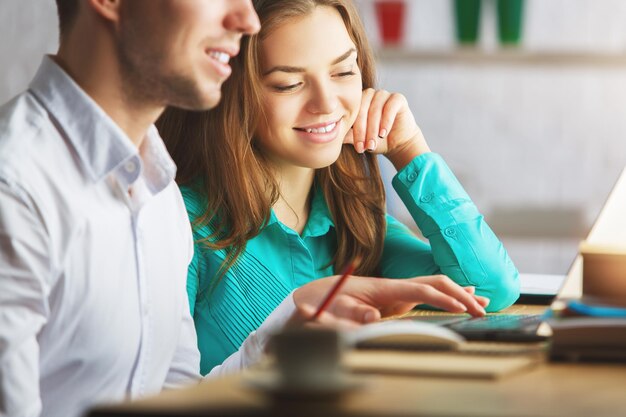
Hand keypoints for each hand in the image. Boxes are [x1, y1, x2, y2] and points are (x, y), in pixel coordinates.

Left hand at [293, 274, 488, 325]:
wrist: (316, 293)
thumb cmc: (325, 302)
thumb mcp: (333, 309)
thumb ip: (351, 313)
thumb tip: (372, 318)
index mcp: (383, 288)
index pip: (420, 289)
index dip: (443, 298)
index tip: (464, 309)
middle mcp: (394, 286)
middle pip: (433, 283)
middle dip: (459, 294)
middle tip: (483, 310)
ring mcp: (397, 290)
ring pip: (434, 286)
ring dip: (458, 293)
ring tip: (483, 303)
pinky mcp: (396, 296)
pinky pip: (427, 293)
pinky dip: (447, 295)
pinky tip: (463, 298)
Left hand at [343, 88, 430, 169]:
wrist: (399, 142)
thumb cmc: (377, 140)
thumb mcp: (361, 140)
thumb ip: (348, 136)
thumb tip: (332, 136)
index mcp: (357, 102)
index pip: (352, 113)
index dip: (354, 131)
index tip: (357, 148)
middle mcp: (370, 95)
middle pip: (363, 110)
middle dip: (363, 131)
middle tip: (364, 147)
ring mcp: (383, 94)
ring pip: (375, 109)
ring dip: (374, 129)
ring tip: (373, 144)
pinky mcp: (397, 98)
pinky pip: (390, 107)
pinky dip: (386, 121)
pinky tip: (383, 134)